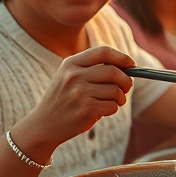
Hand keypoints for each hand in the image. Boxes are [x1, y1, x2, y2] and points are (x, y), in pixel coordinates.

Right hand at [20, 46, 134, 153]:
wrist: (44, 125)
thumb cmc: (64, 99)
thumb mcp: (70, 77)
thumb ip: (93, 69)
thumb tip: (128, 66)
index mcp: (71, 64)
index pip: (103, 51)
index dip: (122, 57)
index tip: (131, 64)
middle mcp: (74, 75)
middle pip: (114, 71)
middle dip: (126, 81)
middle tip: (126, 88)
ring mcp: (79, 92)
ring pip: (116, 90)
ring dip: (120, 98)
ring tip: (111, 102)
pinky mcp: (86, 109)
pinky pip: (113, 106)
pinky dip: (113, 109)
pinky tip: (101, 111)